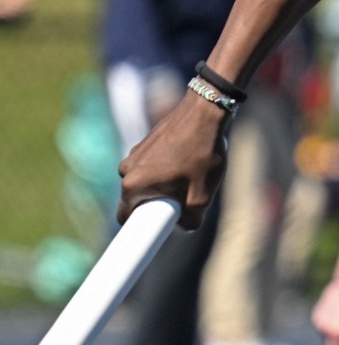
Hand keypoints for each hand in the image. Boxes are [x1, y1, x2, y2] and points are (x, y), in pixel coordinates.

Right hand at [116, 91, 228, 228]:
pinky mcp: (144, 144)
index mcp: (133, 185)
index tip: (153, 231)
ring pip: (146, 182)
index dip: (139, 229)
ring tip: (190, 176)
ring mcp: (134, 155)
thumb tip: (184, 227)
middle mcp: (126, 170)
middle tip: (183, 200)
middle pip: (137, 200)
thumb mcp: (202, 195)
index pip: (126, 218)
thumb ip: (191, 220)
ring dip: (163, 185)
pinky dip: (165, 170)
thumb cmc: (202, 154)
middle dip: (157, 204)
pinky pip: (151, 167)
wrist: (206, 112)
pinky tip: (188, 161)